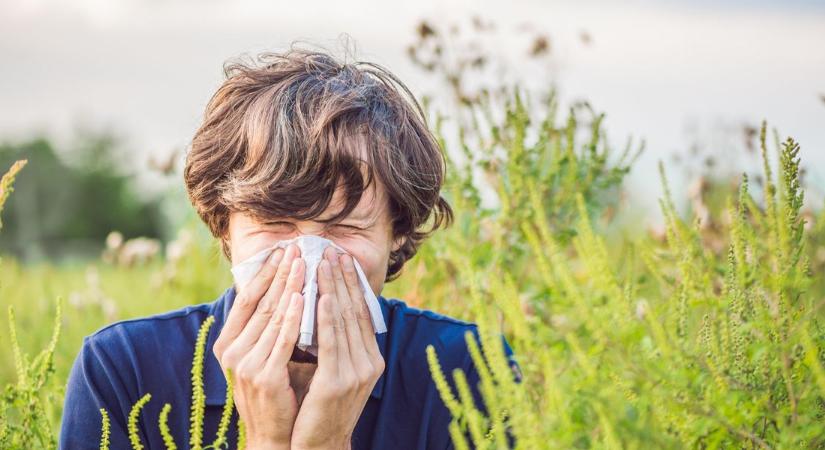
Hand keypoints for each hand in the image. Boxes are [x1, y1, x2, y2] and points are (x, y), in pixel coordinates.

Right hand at [212, 244, 305, 448]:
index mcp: (228, 343)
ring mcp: (246, 364)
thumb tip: (284, 291)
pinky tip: (303, 298)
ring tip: (303, 263)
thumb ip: (268, 328)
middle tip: (296, 248)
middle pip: (260, 303)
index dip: (264, 273)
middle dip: (280, 273)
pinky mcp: (264, 377)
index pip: (246, 299)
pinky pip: (283, 340)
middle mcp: (232, 351)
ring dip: (290, 287)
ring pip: (273, 317)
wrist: (275, 435)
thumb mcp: (263, 355)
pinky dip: (294, 317)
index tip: (281, 250)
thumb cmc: (275, 391)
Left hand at [290, 247, 384, 449]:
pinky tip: (324, 297)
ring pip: (344, 322)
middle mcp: (369, 363)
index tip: (343, 259)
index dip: (353, 285)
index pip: (362, 314)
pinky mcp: (338, 383)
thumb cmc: (320, 408)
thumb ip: (336, 344)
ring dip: (335, 290)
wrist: (319, 446)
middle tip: (333, 251)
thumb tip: (327, 309)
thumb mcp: (334, 371)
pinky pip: (332, 343)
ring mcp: (356, 373)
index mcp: (370, 359)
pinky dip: (328, 318)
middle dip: (344, 279)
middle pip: (356, 312)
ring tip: (325, 264)